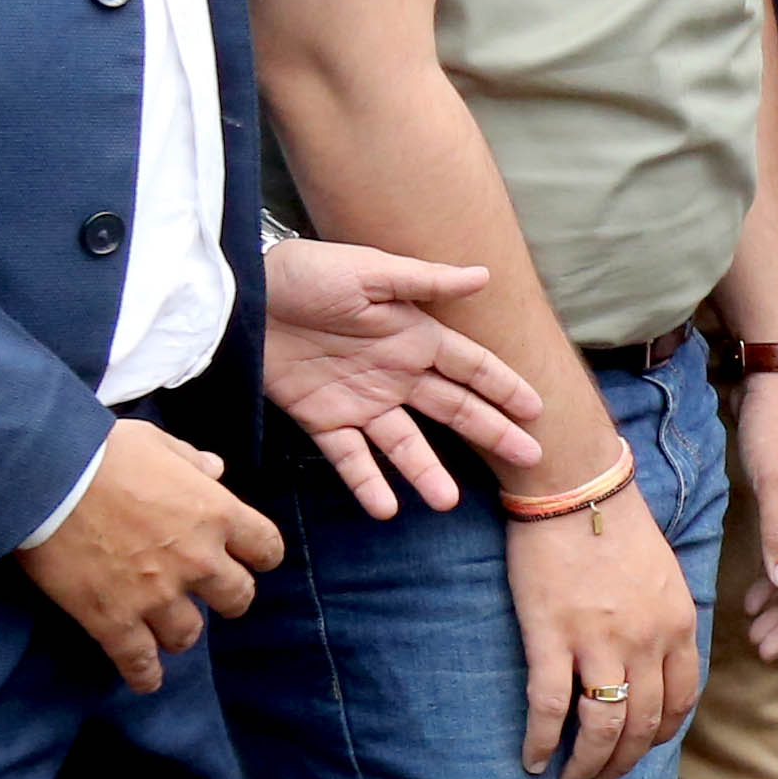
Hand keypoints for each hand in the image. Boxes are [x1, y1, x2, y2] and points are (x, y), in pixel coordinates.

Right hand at [18, 417, 282, 691]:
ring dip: (181, 633)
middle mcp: (198, 560)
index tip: (249, 560)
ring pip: (188, 635)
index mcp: (215, 513)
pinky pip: (139, 662)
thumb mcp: (157, 442)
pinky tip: (146, 680)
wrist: (48, 478)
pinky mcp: (115, 620)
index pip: (265, 547)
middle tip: (209, 597)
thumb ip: (191, 461)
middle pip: (237, 598)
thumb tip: (216, 469)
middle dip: (226, 599)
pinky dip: (145, 675)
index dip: (259, 556)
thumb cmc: (102, 452)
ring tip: (167, 632)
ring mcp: (158, 595)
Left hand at [259, 241, 545, 519]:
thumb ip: (425, 281)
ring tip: (448, 501)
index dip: (503, 386)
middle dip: (492, 432)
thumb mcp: (368, 271)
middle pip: (453, 409)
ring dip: (426, 471)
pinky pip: (350, 457)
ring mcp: (361, 400)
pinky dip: (368, 482)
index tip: (536, 409)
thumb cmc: (305, 273)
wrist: (241, 297)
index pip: (470, 367)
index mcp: (412, 336)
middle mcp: (395, 373)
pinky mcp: (323, 419)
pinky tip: (387, 507)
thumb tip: (484, 276)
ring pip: (405, 443)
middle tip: (529, 459)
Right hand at [506, 488, 701, 778]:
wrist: (575, 485)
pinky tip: (533, 761)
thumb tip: (655, 658)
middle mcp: (646, 641)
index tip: (642, 749)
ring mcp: (599, 642)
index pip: (680, 700)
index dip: (661, 735)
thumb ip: (664, 620)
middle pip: (642, 725)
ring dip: (588, 765)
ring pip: (602, 728)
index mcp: (678, 624)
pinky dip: (542, 742)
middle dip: (623, 763)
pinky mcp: (552, 636)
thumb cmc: (615, 523)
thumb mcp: (664, 574)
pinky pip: (551, 707)